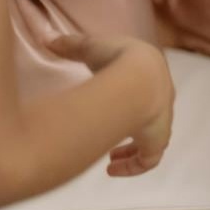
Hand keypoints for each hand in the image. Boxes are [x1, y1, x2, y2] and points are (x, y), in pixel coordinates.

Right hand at [48, 34, 173, 176]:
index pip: (148, 90)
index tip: (114, 107)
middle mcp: (162, 99)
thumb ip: (71, 45)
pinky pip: (148, 160)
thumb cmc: (116, 59)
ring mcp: (161, 121)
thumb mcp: (91, 47)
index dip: (132, 100)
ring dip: (131, 150)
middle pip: (152, 117)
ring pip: (152, 141)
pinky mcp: (155, 141)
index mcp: (151, 75)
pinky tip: (112, 170)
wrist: (138, 78)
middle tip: (113, 137)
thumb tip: (48, 39)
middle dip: (132, 127)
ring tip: (111, 158)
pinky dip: (132, 166)